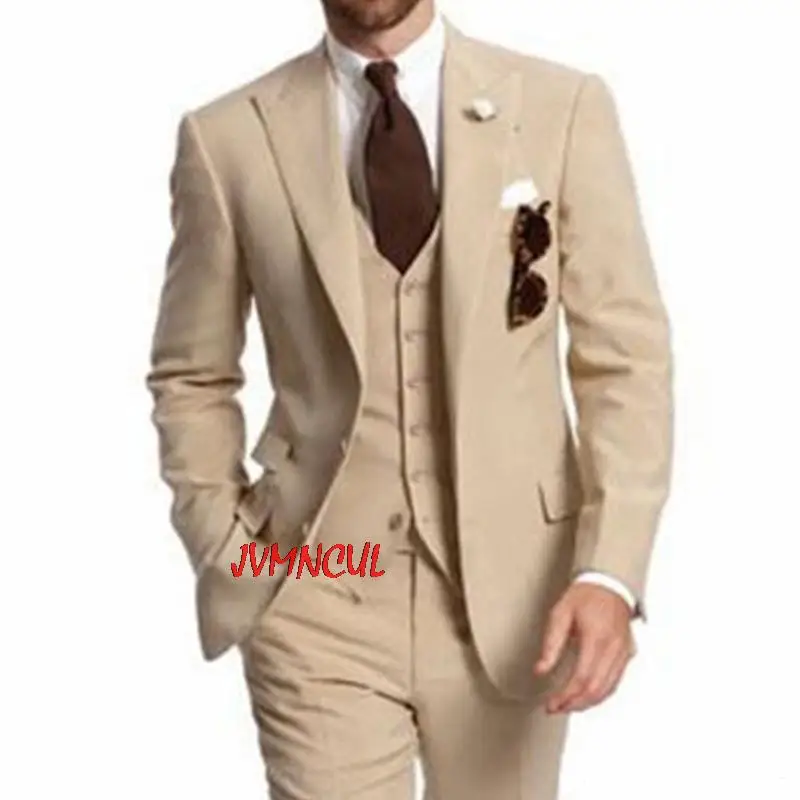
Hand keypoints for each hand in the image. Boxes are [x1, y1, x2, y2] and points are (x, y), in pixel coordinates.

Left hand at [534, 582, 635, 713]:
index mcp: (596, 638)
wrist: (609, 583)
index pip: (581, 678)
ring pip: (608, 689)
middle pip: (596, 689)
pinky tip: (587, 695)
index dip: (566, 697)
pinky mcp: (628, 653)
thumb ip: (551, 644)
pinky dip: (601, 693)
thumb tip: (540, 670)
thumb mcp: (560, 614)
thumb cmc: (585, 595)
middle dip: (575, 704)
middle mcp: (614, 648)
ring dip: (588, 702)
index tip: (552, 704)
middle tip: (557, 708)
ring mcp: (624, 652)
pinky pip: (616, 681)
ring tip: (568, 705)